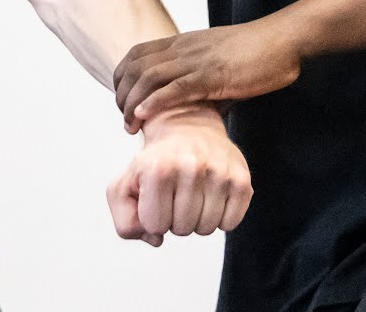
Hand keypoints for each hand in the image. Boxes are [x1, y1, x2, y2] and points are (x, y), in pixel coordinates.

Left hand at [105, 105, 251, 246]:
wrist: (187, 127)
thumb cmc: (153, 163)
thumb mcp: (124, 187)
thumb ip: (125, 222)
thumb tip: (157, 239)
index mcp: (158, 168)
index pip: (156, 226)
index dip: (153, 218)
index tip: (156, 197)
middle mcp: (191, 166)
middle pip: (182, 229)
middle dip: (175, 220)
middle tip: (175, 195)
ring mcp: (219, 172)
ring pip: (206, 229)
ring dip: (197, 220)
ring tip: (192, 194)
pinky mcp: (241, 179)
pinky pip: (230, 224)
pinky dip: (220, 219)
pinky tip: (212, 197)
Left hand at [113, 16, 303, 132]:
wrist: (283, 40)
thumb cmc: (257, 55)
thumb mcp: (219, 65)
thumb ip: (203, 86)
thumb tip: (198, 113)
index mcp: (183, 43)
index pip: (136, 54)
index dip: (122, 79)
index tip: (124, 103)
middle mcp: (184, 48)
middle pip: (134, 66)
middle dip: (121, 95)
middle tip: (124, 122)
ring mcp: (197, 60)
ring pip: (148, 77)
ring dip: (132, 103)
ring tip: (130, 126)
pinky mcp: (213, 75)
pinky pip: (175, 87)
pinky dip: (154, 102)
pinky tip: (144, 116)